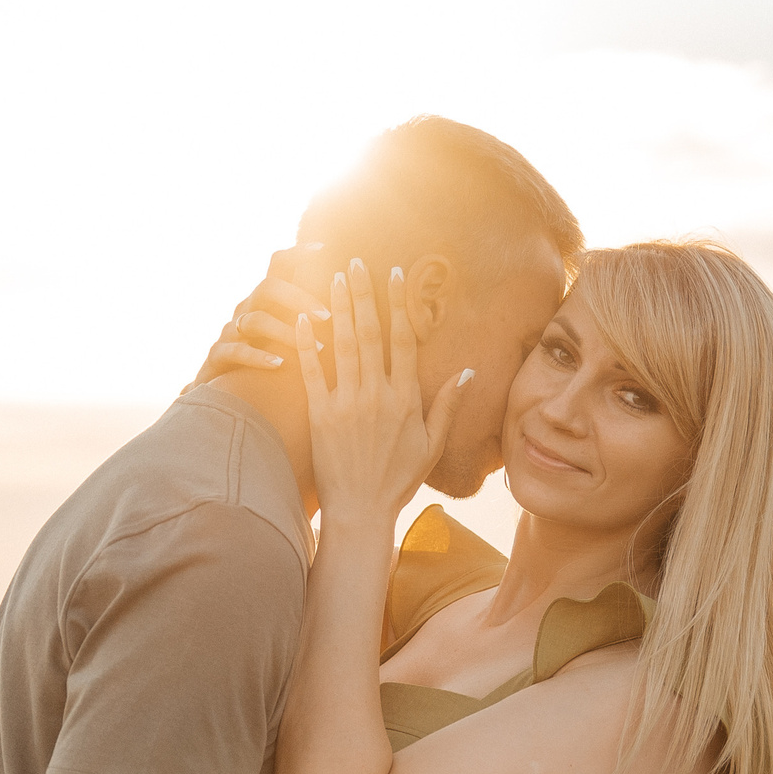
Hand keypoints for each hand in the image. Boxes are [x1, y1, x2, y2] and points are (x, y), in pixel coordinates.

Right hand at [184, 245, 335, 390]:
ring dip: (287, 333)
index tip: (323, 249)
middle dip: (299, 298)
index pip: (277, 265)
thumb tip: (348, 303)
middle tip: (327, 316)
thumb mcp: (284, 333)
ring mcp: (229, 332)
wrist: (220, 396)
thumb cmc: (265, 362)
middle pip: (267, 288)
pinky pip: (236, 352)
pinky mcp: (217, 356)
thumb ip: (307, 316)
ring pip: (255, 321)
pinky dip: (258, 357)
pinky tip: (279, 363)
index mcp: (264, 300)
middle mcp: (246, 309)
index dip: (297, 253)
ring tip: (318, 349)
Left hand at [294, 258, 467, 528]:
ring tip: (333, 277)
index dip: (398, 304)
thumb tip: (469, 372)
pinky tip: (303, 318)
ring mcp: (346, 404)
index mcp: (405, 399)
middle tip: (355, 262)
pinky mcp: (320, 416)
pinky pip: (312, 373)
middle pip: (369, 333)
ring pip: (342, 345)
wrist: (360, 511)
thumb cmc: (397, 480)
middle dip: (363, 294)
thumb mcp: (432, 445)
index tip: (394, 274)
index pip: (402, 341)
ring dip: (338, 308)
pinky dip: (307, 344)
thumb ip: (447, 406)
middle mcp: (376, 395)